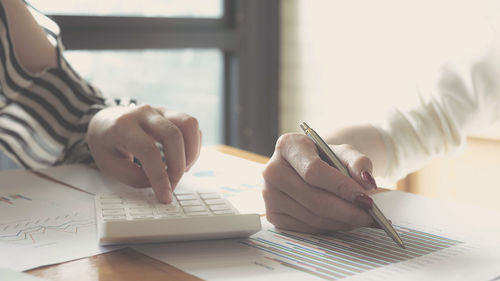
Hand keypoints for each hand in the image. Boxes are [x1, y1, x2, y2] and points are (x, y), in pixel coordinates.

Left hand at [88, 104, 201, 202]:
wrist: (105, 120)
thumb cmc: (106, 143)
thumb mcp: (109, 165)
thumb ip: (134, 177)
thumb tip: (161, 183)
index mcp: (122, 126)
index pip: (147, 150)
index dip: (160, 176)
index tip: (165, 195)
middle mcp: (143, 113)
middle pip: (173, 136)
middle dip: (178, 166)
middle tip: (172, 185)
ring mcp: (160, 111)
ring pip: (189, 124)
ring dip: (192, 152)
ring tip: (182, 169)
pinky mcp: (171, 114)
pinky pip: (192, 127)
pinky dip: (193, 145)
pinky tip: (182, 159)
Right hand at [262, 133, 376, 232]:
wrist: (307, 167)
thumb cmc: (325, 158)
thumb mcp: (344, 152)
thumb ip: (359, 162)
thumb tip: (366, 182)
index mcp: (288, 146)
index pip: (314, 171)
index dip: (341, 187)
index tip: (364, 197)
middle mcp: (272, 169)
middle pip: (312, 198)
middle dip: (346, 210)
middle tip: (368, 215)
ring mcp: (269, 194)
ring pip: (311, 216)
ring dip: (340, 221)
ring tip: (359, 218)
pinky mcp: (272, 214)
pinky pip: (305, 227)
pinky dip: (328, 227)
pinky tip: (341, 221)